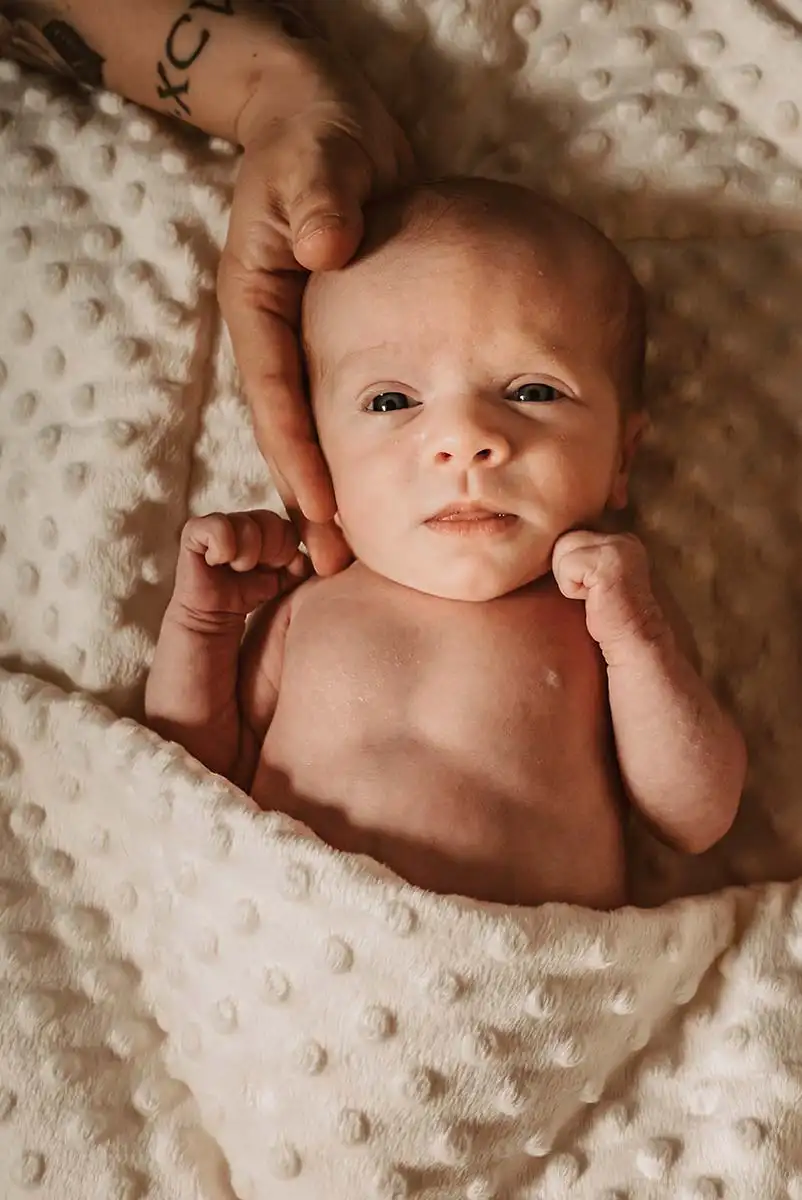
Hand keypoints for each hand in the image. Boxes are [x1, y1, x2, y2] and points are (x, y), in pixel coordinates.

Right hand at [170, 510, 309, 627]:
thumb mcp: (282, 579)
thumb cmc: (247, 595)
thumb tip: (300, 555)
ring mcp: (219, 521)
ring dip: (245, 556)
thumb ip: (298, 565)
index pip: (289, 526)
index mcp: (267, 526)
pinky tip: (216, 562)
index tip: (272, 569)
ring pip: (248, 525)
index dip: (285, 551)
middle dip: (267, 553)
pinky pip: (219, 527)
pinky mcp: (195, 529)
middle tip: (252, 570)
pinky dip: (223, 549)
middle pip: (271, 521)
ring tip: (235, 568)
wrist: (214, 616)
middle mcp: (244, 519)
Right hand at [217, 37, 414, 577]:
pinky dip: (369, 451)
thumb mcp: (314, 156)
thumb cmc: (316, 136)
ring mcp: (307, 341)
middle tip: (333, 565)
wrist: (326, 123)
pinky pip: (353, 406)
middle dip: (309, 499)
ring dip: (336, 490)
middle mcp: (276, 333)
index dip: (295, 455)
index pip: (274, 392)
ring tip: (358, 554)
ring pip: (317, 430)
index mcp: (258, 302)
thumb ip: (317, 198)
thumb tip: (324, 249)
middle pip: (289, 430)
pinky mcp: (342, 338)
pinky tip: (393, 490)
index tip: (321, 509)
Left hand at [552, 531, 668, 658]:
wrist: (631, 641)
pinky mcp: (609, 561)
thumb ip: (580, 556)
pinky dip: (570, 588)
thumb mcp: (591, 578)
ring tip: (591, 595)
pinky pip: (567, 566)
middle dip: (566, 571)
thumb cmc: (606, 616)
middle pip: (564, 540)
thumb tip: (543, 547)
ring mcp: (618, 547)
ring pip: (562, 549)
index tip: (588, 588)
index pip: (571, 536)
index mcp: (620, 539)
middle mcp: (622, 538)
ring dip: (568, 579)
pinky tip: (593, 600)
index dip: (569, 566)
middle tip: (589, 593)